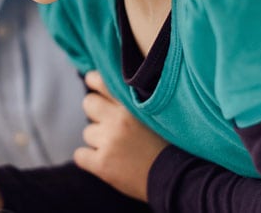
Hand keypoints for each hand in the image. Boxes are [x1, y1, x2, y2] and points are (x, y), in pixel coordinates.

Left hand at [73, 71, 167, 200]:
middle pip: (89, 103)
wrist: (179, 180)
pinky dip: (89, 159)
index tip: (93, 84)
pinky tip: (106, 162)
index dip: (94, 81)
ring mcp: (109, 142)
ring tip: (119, 148)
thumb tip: (116, 86)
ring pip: (87, 132)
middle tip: (110, 124)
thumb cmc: (172, 146)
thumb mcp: (158, 114)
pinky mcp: (102, 164)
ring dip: (98, 140)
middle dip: (96, 112)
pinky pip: (80, 155)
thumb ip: (137, 100)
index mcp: (133, 105)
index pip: (100, 81)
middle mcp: (118, 120)